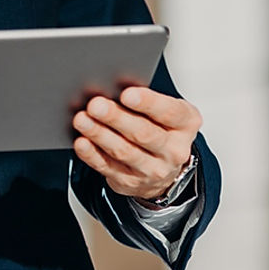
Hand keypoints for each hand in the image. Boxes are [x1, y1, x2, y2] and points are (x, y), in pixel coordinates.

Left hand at [72, 87, 201, 200]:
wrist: (165, 168)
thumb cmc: (162, 127)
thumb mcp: (166, 110)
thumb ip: (147, 99)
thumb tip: (114, 86)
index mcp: (186, 124)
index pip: (169, 112)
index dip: (148, 102)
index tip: (127, 93)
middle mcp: (174, 150)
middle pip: (144, 133)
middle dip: (117, 118)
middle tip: (96, 104)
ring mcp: (154, 170)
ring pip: (124, 151)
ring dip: (100, 134)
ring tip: (82, 120)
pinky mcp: (131, 182)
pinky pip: (108, 168)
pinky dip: (92, 155)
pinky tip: (82, 142)